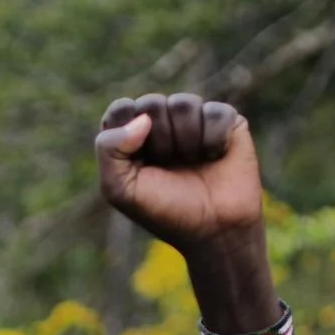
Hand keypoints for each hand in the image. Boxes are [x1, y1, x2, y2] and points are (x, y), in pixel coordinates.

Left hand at [95, 93, 263, 255]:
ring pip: (183, 105)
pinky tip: (215, 158)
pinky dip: (213, 141)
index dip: (127, 133)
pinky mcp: (225, 121)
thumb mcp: (121, 190)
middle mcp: (163, 125)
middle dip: (158, 140)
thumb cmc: (165, 212)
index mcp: (133, 138)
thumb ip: (109, 149)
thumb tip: (142, 118)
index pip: (121, 109)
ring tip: (193, 164)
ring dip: (186, 142)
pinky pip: (214, 112)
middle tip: (168, 167)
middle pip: (151, 104)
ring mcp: (194, 120)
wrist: (213, 230)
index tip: (138, 162)